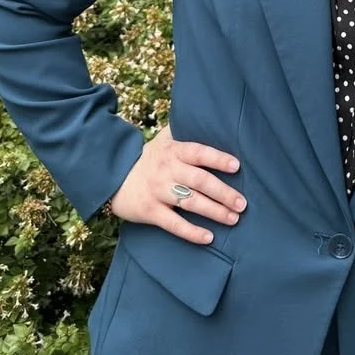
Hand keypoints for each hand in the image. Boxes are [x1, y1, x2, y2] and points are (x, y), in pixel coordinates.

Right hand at [107, 124, 244, 244]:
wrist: (112, 176)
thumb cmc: (147, 158)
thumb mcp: (163, 140)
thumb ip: (183, 131)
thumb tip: (209, 118)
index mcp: (173, 151)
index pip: (199, 153)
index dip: (218, 159)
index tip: (237, 166)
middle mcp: (167, 170)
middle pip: (200, 181)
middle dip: (224, 193)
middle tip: (242, 203)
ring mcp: (158, 191)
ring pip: (191, 203)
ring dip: (214, 212)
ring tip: (233, 218)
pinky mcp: (150, 211)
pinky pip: (174, 224)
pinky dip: (191, 232)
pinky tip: (208, 237)